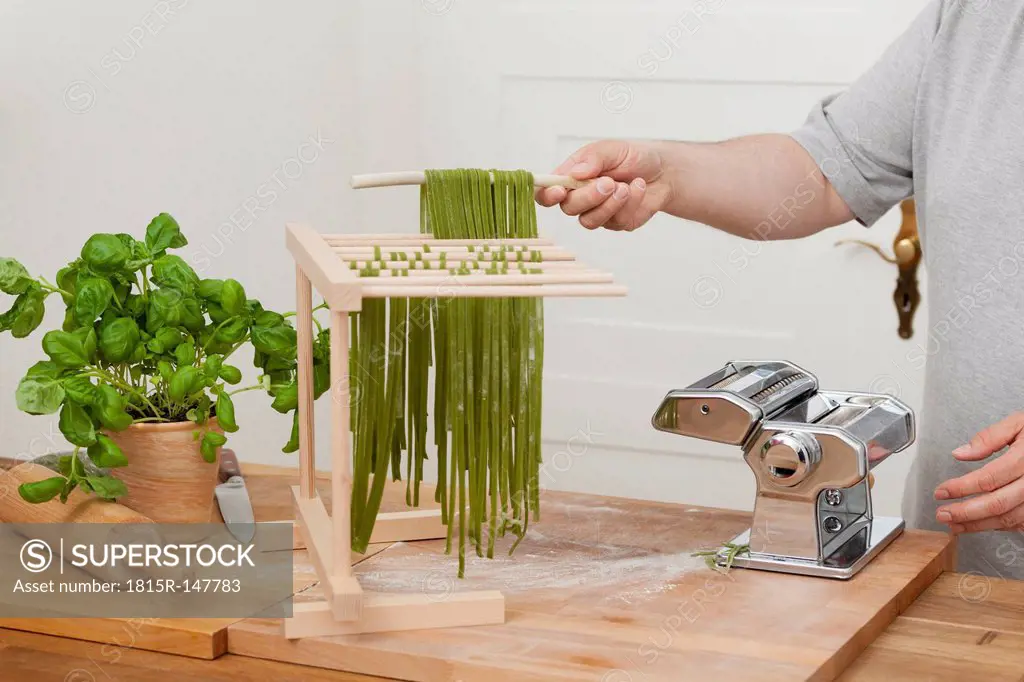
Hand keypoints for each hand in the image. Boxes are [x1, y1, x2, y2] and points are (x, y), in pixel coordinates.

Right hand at [535, 140, 674, 230]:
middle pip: (568, 208)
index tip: (559, 191)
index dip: (547, 195)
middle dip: (588, 197)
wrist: (663, 171)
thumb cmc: (633, 157)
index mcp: (572, 177)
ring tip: (625, 186)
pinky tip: (638, 188)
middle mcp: (581, 197)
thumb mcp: (612, 149)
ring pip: (590, 221)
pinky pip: (615, 222)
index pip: (547, 192)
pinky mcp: (616, 223)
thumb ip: (593, 158)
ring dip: (609, 204)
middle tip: (609, 182)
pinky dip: (629, 203)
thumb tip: (575, 172)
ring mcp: (598, 213)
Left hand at [934, 413, 1023, 532]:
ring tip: (955, 524)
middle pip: (997, 504)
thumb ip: (989, 437)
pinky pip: (1021, 523)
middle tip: (942, 514)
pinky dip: (999, 526)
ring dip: (979, 525)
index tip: (941, 492)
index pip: (988, 479)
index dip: (961, 488)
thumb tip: (960, 453)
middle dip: (965, 512)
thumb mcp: (1019, 423)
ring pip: (1008, 518)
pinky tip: (981, 524)